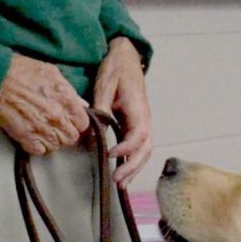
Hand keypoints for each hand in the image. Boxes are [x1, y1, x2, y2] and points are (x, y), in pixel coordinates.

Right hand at [0, 54, 90, 155]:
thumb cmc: (22, 71)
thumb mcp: (52, 73)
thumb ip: (70, 91)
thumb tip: (81, 103)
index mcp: (67, 100)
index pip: (83, 124)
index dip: (77, 123)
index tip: (70, 121)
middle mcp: (58, 117)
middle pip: (71, 138)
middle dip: (65, 133)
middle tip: (56, 127)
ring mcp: (42, 129)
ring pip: (56, 146)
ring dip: (51, 140)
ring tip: (43, 131)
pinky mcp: (25, 136)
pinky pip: (39, 151)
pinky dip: (36, 146)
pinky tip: (32, 136)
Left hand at [92, 37, 152, 186]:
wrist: (126, 57)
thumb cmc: (116, 68)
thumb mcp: (105, 84)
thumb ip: (101, 107)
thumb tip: (95, 130)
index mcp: (138, 107)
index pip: (138, 134)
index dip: (127, 148)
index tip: (111, 155)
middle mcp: (145, 117)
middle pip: (146, 148)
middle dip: (133, 167)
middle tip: (117, 181)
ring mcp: (143, 122)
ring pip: (145, 151)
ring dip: (135, 169)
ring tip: (121, 184)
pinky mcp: (137, 124)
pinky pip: (139, 147)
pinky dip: (133, 162)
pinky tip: (124, 173)